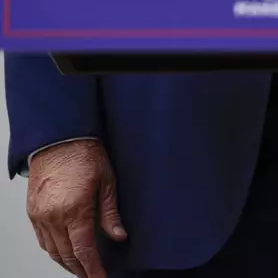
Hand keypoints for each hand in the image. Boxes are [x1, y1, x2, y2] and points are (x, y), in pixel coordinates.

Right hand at [27, 140, 126, 277]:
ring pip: (52, 250)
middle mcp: (53, 216)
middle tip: (92, 275)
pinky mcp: (33, 210)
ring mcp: (40, 214)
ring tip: (81, 268)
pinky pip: (41, 239)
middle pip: (67, 254)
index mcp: (75, 210)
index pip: (84, 250)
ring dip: (66, 262)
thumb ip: (111, 213)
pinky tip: (63, 251)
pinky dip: (53, 249)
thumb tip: (119, 236)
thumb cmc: (85, 155)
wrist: (59, 138)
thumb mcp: (107, 182)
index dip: (93, 269)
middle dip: (80, 269)